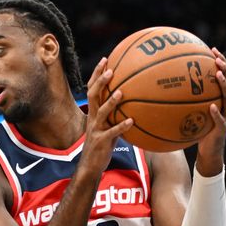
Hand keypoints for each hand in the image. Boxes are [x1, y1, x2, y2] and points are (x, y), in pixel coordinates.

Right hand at [79, 57, 133, 177]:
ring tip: (121, 92)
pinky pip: (112, 132)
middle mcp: (93, 118)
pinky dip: (121, 126)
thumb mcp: (109, 127)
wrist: (91, 165)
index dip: (97, 74)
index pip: (92, 89)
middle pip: (93, 95)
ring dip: (111, 102)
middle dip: (100, 81)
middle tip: (111, 70)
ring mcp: (96, 129)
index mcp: (93, 113)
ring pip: (101, 112)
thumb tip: (135, 105)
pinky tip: (132, 121)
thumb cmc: (103, 145)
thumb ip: (117, 115)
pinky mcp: (101, 141)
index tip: (105, 59)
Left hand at [196, 48, 225, 176]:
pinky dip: (216, 113)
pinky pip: (221, 120)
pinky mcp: (222, 130)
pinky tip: (211, 107)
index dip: (223, 62)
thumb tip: (169, 83)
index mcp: (225, 99)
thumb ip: (189, 98)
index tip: (212, 49)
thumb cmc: (200, 129)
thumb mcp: (195, 111)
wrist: (209, 152)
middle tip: (217, 58)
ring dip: (225, 85)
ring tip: (218, 75)